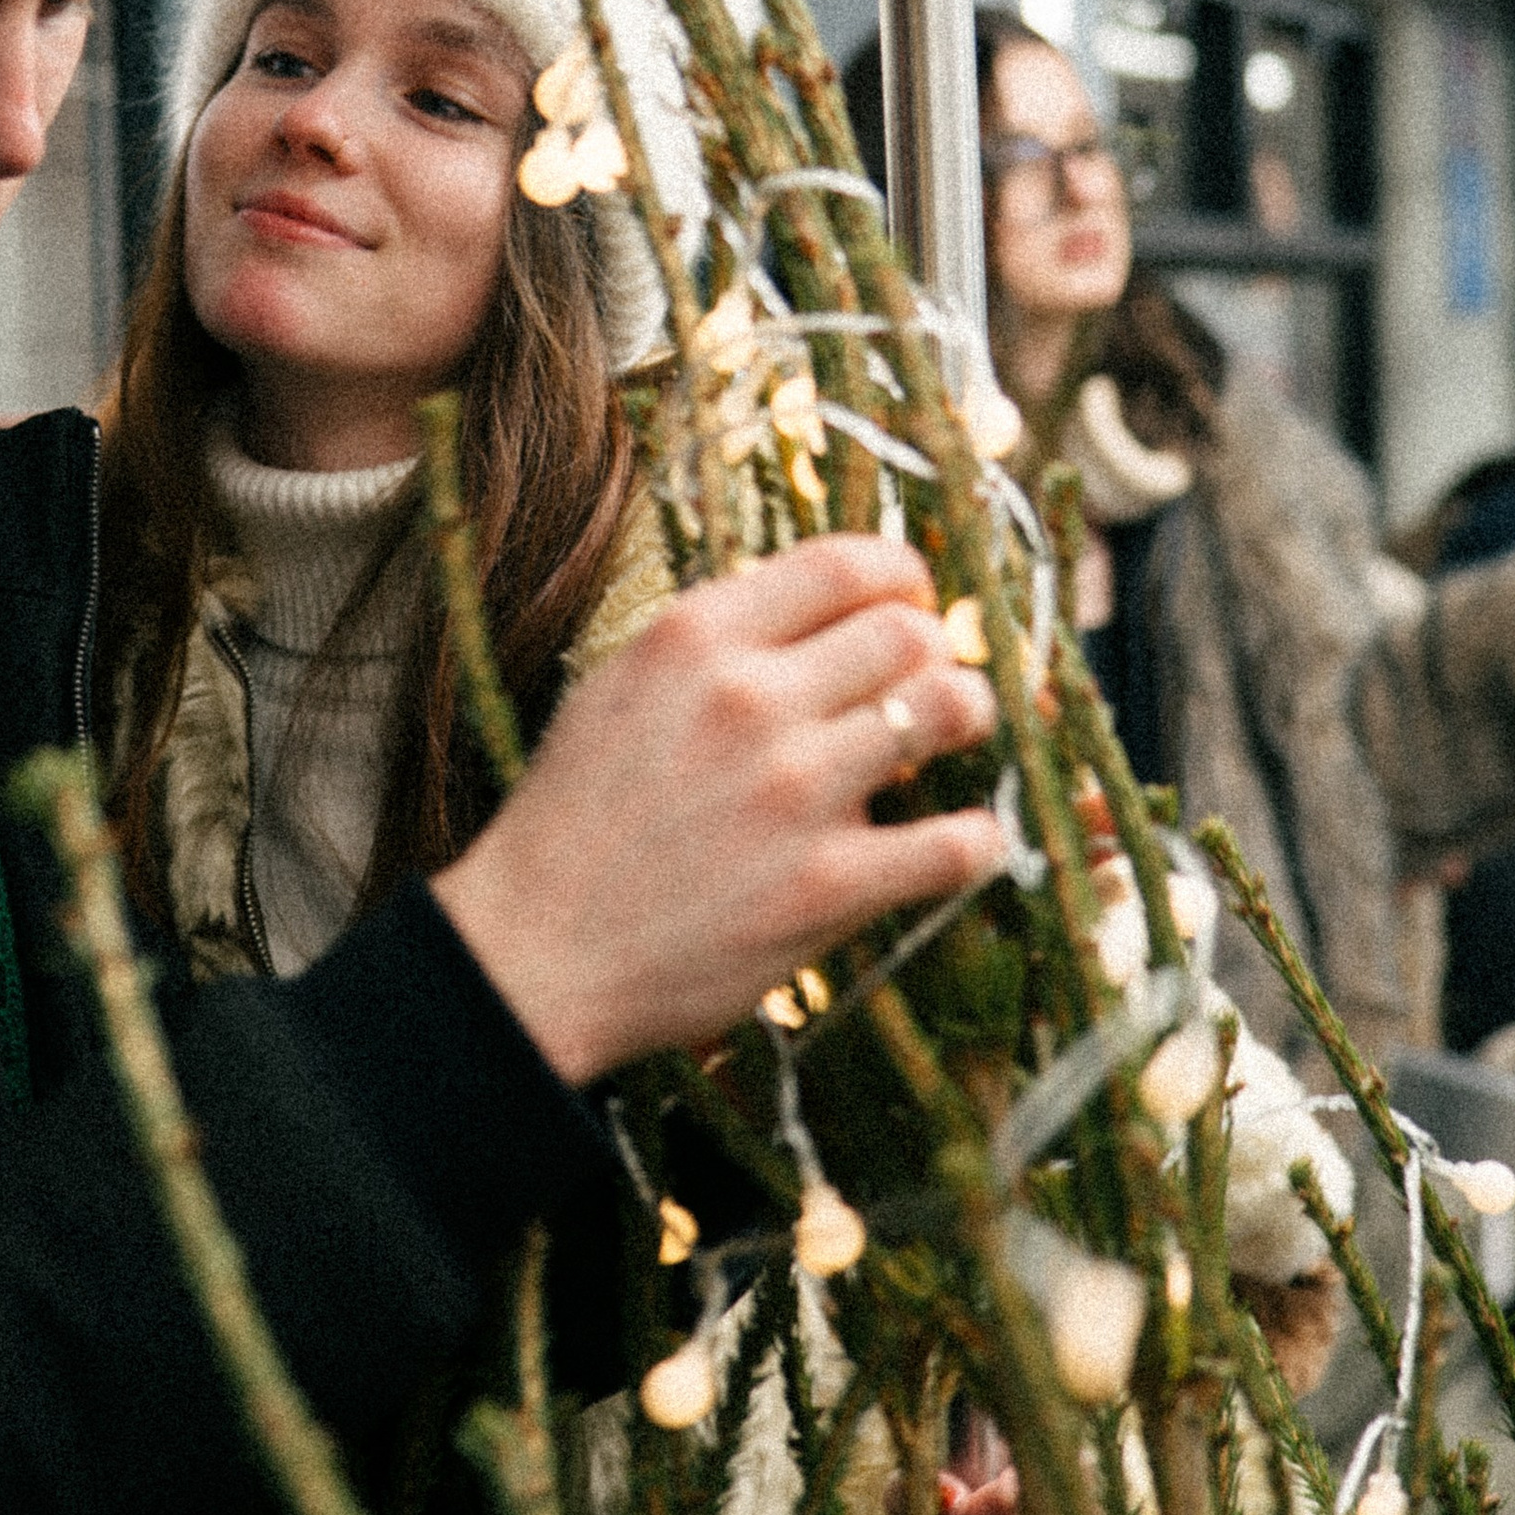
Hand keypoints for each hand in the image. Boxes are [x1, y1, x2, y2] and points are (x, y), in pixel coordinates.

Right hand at [430, 535, 1001, 1084]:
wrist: (536, 950)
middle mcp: (749, 700)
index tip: (911, 600)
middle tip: (931, 679)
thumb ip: (713, 646)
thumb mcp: (620, 690)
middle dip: (935, 651)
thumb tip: (815, 619)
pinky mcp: (827, 886)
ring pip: (947, 710)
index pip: (843, 564)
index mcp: (694, 639)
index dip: (901, 577)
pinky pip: (956, 843)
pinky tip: (966, 840)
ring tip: (955, 736)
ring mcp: (795, 792)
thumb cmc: (575, 822)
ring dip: (966, 719)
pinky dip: (978, 838)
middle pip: (909, 632)